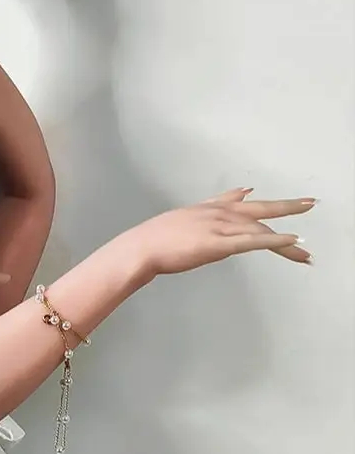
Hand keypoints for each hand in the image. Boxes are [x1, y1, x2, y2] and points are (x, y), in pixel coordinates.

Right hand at [126, 188, 315, 275]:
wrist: (142, 247)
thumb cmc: (154, 240)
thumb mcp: (179, 221)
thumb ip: (197, 216)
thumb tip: (205, 217)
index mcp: (208, 210)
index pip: (239, 203)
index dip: (260, 203)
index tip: (278, 200)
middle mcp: (219, 214)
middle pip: (260, 210)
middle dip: (287, 207)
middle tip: (310, 204)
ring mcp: (220, 227)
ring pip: (261, 231)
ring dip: (286, 243)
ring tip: (305, 252)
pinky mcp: (219, 244)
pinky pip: (253, 241)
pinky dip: (275, 241)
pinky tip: (292, 242)